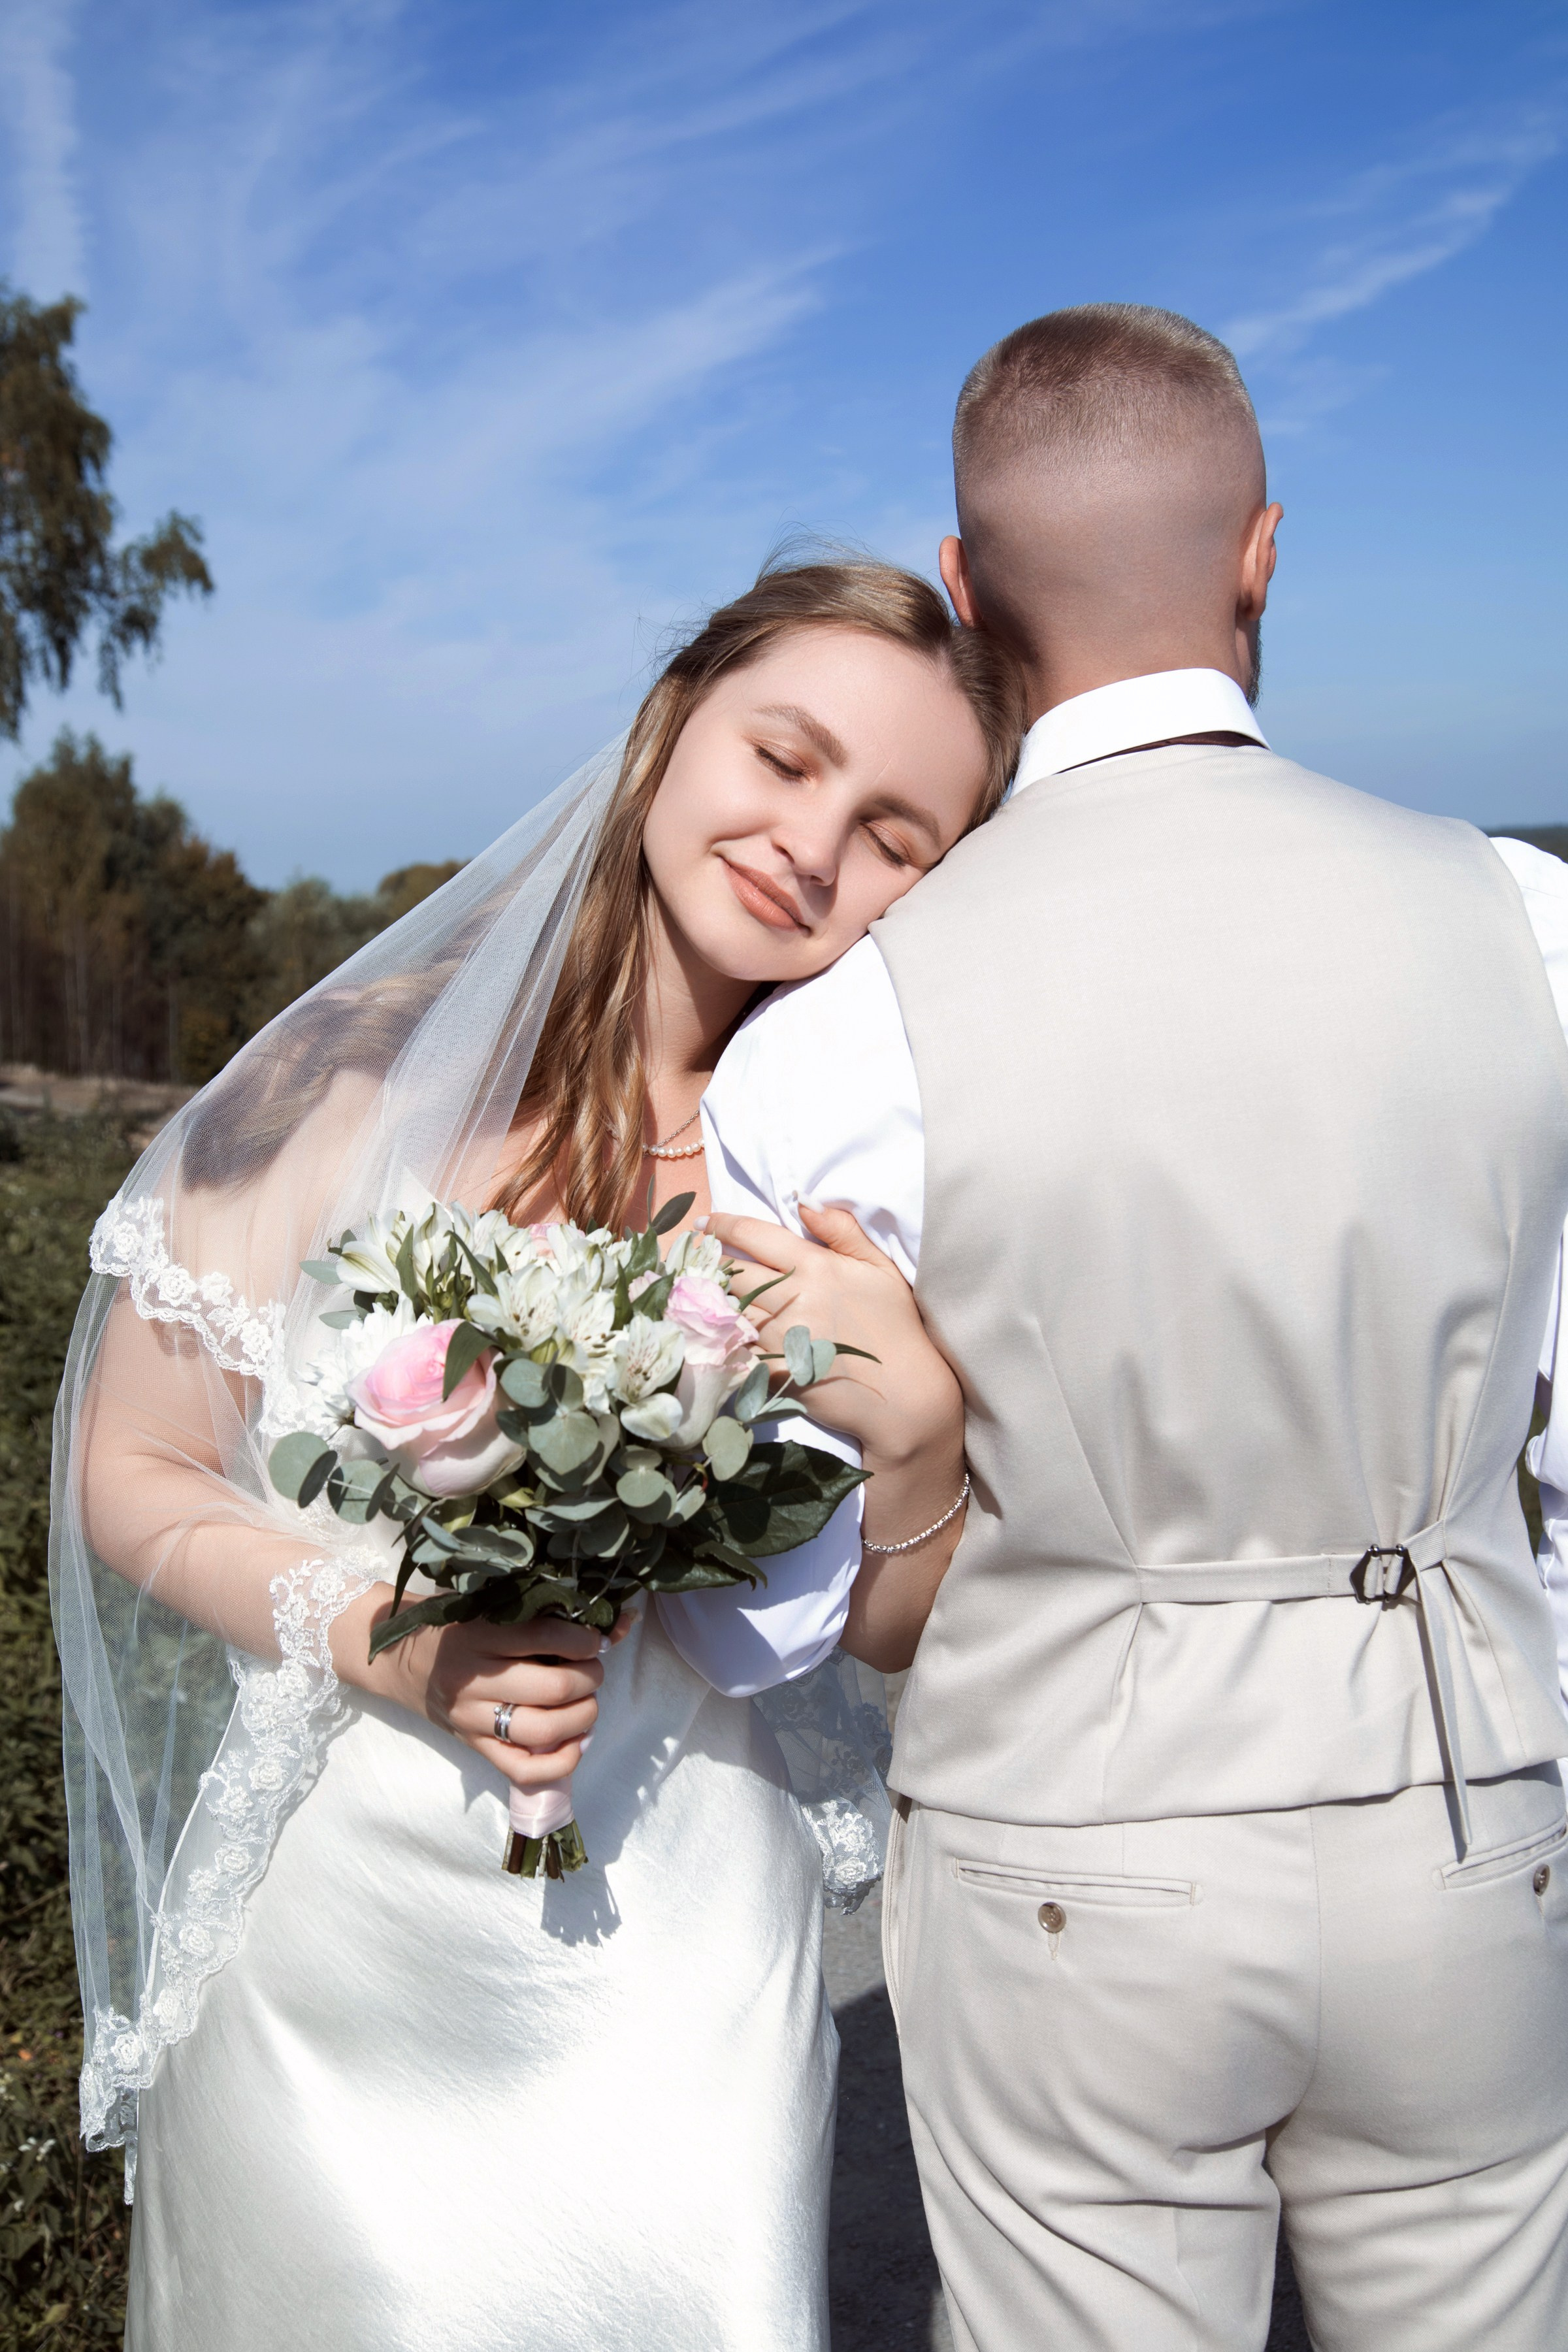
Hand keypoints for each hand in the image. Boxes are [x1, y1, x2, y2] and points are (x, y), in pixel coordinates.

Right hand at [332, 1588, 632, 1792]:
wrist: (398, 1661)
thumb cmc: (452, 1625)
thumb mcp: (486, 1606)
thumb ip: (540, 1612)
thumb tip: (618, 1621)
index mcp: (476, 1634)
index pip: (542, 1636)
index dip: (583, 1638)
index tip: (596, 1637)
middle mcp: (473, 1679)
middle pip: (552, 1687)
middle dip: (589, 1677)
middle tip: (594, 1669)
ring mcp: (472, 1718)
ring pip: (543, 1730)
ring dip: (582, 1716)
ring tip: (587, 1702)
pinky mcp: (474, 1747)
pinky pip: (522, 1769)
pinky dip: (560, 1762)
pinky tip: (577, 1742)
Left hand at [702, 1204, 961, 1471]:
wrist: (902, 1393)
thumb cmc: (896, 1326)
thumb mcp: (879, 1268)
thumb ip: (843, 1230)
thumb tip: (804, 1203)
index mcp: (815, 1266)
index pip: (754, 1235)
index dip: (722, 1224)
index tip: (705, 1222)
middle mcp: (791, 1298)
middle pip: (732, 1271)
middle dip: (712, 1262)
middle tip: (698, 1258)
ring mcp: (779, 1336)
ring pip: (727, 1308)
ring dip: (713, 1299)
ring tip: (701, 1292)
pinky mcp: (773, 1370)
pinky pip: (735, 1348)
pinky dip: (722, 1338)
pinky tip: (715, 1332)